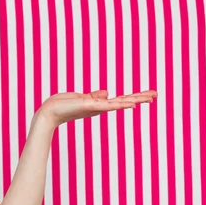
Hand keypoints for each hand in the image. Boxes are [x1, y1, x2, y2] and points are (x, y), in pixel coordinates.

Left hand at [35, 89, 157, 129]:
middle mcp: (100, 107)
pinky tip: (129, 104)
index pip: (120, 100)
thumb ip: (95, 96)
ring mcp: (96, 107)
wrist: (50, 112)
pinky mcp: (89, 106)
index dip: (134, 97)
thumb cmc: (63, 105)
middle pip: (124, 101)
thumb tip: (107, 92)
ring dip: (134, 100)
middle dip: (140, 98)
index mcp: (99, 104)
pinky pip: (107, 105)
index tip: (149, 95)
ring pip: (119, 103)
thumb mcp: (81, 98)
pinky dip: (118, 104)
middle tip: (156, 94)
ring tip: (148, 97)